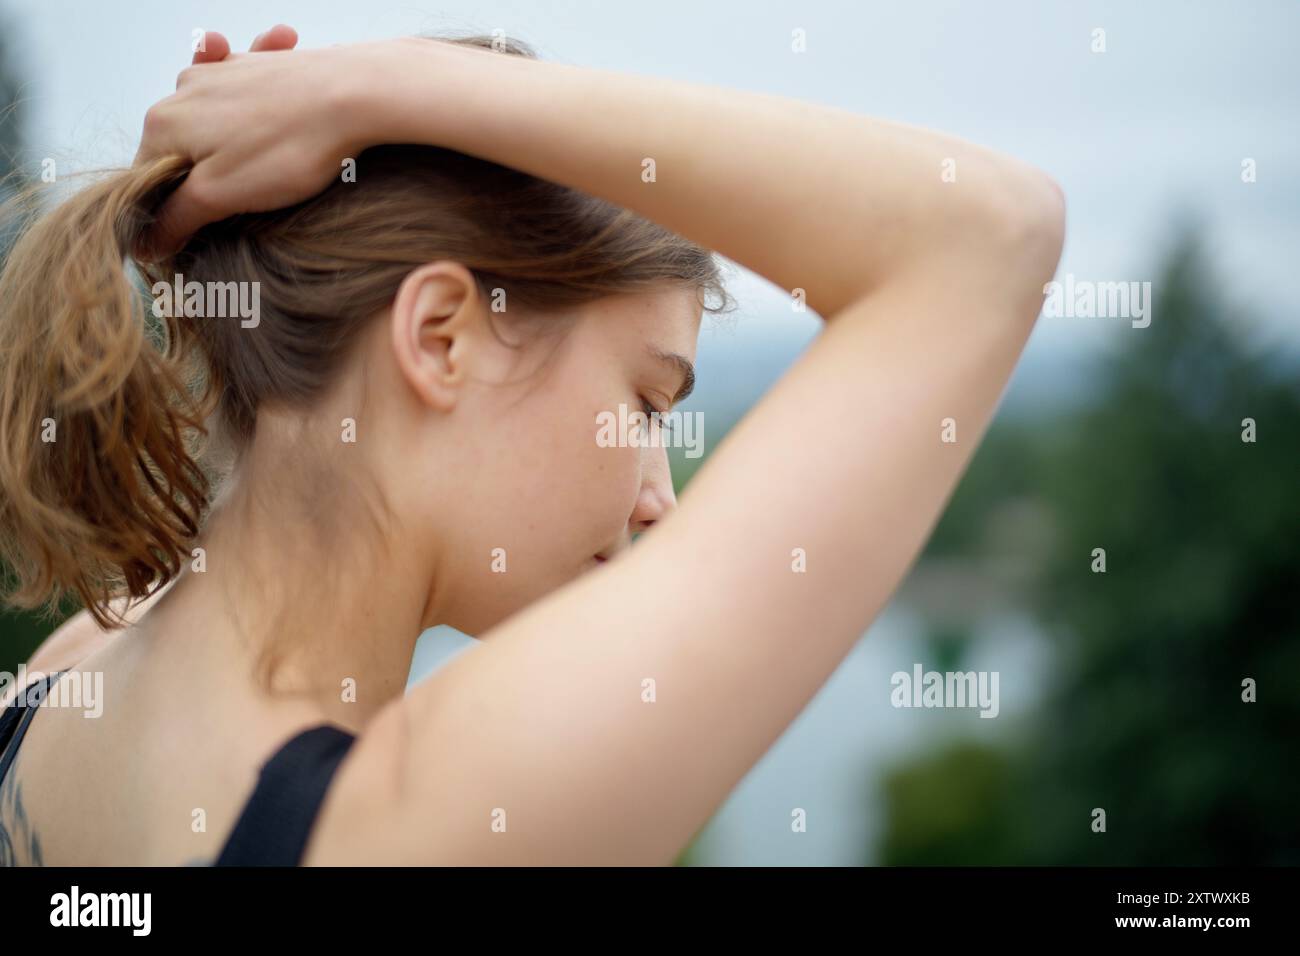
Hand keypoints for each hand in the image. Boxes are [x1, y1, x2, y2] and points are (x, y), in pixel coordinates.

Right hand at [135, 26, 372, 258]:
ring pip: (212, 126)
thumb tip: (147, 243)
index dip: (173, 211)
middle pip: (179, 151)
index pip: (147, 179)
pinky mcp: (257, 67)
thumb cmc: (286, 149)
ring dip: (231, 149)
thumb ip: (177, 217)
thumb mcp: (221, 195)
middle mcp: (183, 90)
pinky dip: (253, 113)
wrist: (352, 94)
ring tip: (269, 166)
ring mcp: (220, 73)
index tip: (203, 231)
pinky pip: (243, 96)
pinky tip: (276, 123)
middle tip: (247, 200)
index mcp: (162, 124)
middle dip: (205, 179)